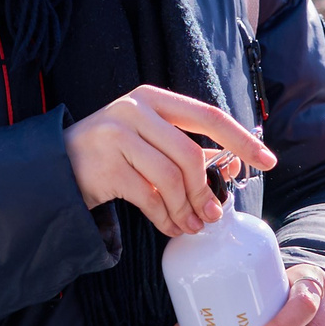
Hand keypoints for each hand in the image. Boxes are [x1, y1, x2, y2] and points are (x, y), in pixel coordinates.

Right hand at [65, 84, 274, 237]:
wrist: (56, 166)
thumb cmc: (111, 154)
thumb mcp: (150, 142)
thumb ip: (188, 152)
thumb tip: (233, 168)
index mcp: (153, 99)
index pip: (208, 116)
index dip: (242, 139)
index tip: (268, 161)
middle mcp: (134, 110)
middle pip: (190, 153)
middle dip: (206, 190)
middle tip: (214, 215)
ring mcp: (116, 135)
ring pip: (171, 178)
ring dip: (187, 209)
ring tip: (192, 226)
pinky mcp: (105, 166)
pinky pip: (149, 198)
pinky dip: (166, 218)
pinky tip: (171, 227)